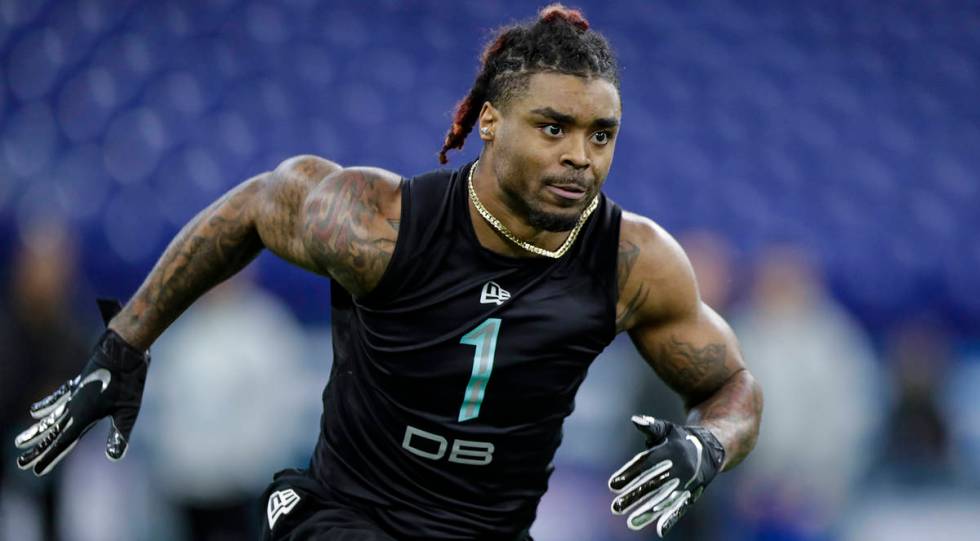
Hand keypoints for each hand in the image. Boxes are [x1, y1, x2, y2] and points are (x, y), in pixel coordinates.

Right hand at [14, 299, 149, 475]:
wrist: (122, 348)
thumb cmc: (128, 379)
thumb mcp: (128, 410)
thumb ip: (119, 433)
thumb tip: (114, 457)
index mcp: (85, 416)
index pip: (63, 442)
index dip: (49, 457)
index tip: (34, 470)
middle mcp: (75, 407)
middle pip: (53, 433)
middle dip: (38, 449)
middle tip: (20, 464)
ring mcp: (75, 394)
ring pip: (51, 417)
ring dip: (37, 430)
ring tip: (19, 440)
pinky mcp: (79, 383)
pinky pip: (58, 398)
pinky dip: (47, 405)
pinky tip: (35, 411)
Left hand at [608, 415, 725, 536]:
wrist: (711, 449)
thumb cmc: (680, 438)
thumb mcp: (667, 429)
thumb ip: (651, 426)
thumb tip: (635, 420)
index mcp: (672, 451)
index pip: (646, 464)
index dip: (629, 474)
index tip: (612, 485)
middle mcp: (680, 469)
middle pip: (653, 485)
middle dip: (634, 497)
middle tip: (616, 507)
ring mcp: (688, 483)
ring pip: (666, 499)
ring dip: (648, 512)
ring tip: (630, 522)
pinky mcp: (693, 494)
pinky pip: (681, 507)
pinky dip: (671, 519)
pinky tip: (660, 531)